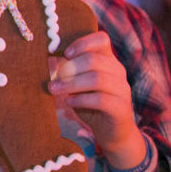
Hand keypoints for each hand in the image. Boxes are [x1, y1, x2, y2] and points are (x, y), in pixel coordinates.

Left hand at [48, 31, 143, 166]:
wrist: (112, 132)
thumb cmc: (89, 103)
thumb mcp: (78, 84)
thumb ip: (69, 71)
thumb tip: (47, 59)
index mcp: (108, 60)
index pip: (101, 39)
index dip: (82, 43)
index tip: (65, 54)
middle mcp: (118, 71)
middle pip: (95, 60)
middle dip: (70, 68)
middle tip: (53, 79)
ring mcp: (122, 89)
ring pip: (97, 79)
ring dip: (71, 84)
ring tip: (54, 90)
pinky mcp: (121, 107)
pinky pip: (100, 99)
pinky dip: (81, 99)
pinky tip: (69, 102)